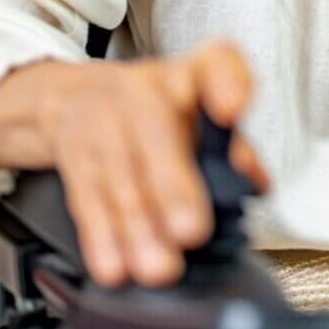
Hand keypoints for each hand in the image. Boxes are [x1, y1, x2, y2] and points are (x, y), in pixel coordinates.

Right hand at [0, 38, 270, 287]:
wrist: (77, 99)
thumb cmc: (156, 110)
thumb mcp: (199, 112)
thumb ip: (232, 145)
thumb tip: (254, 182)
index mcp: (191, 74)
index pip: (216, 62)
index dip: (227, 82)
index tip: (233, 110)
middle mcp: (145, 89)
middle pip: (157, 129)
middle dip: (173, 186)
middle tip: (193, 230)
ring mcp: (104, 118)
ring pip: (121, 176)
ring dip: (140, 227)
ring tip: (161, 266)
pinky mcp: (74, 155)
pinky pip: (87, 198)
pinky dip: (101, 237)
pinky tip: (114, 265)